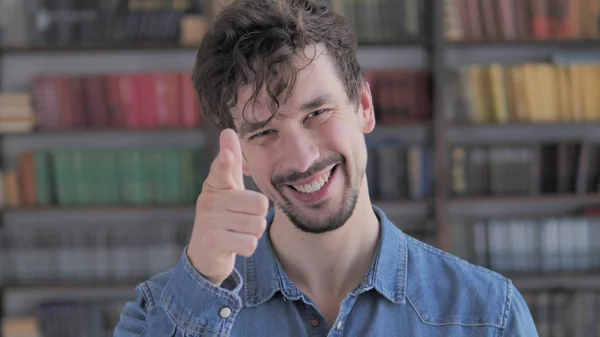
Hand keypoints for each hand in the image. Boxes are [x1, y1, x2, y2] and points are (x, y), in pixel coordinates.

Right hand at [187, 129, 268, 285]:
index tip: (227, 155)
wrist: (205, 254)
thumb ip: (231, 164)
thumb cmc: (222, 216)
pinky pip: (250, 243)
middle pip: (260, 204)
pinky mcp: (212, 242)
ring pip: (257, 225)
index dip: (226, 162)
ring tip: (236, 232)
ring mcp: (208, 221)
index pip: (222, 170)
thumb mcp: (227, 189)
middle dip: (257, 217)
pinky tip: (234, 245)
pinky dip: (247, 247)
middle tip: (240, 221)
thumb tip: (228, 130)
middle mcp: (208, 200)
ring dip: (253, 233)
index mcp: (215, 185)